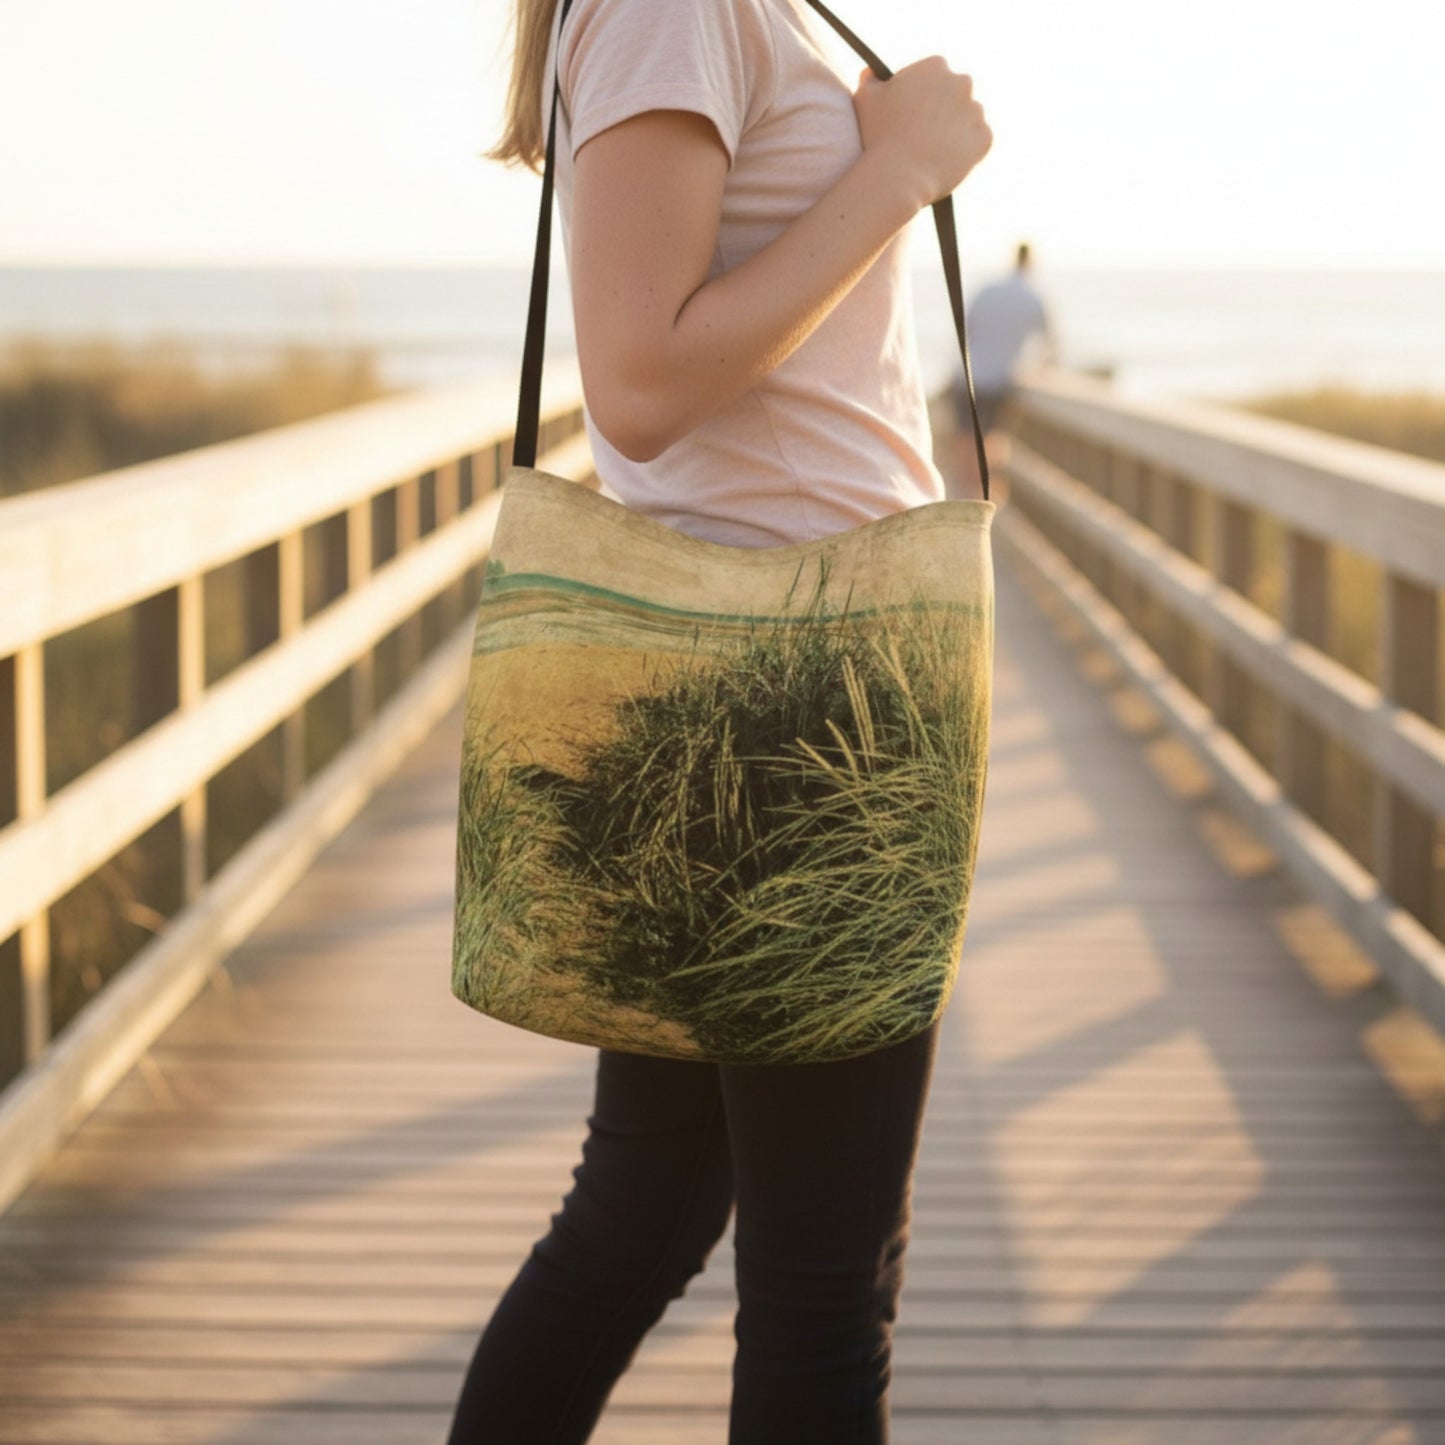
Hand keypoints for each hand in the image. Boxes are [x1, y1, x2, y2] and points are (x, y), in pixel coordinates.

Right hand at [852, 57, 991, 208]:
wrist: (898, 176)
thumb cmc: (878, 136)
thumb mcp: (865, 100)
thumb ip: (869, 80)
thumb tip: (870, 72)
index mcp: (936, 66)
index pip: (935, 73)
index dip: (924, 93)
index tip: (914, 110)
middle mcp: (961, 82)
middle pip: (956, 92)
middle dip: (945, 107)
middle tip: (926, 131)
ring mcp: (976, 111)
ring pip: (968, 118)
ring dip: (956, 128)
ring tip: (934, 150)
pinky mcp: (985, 138)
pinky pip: (978, 142)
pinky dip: (966, 150)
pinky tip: (946, 159)